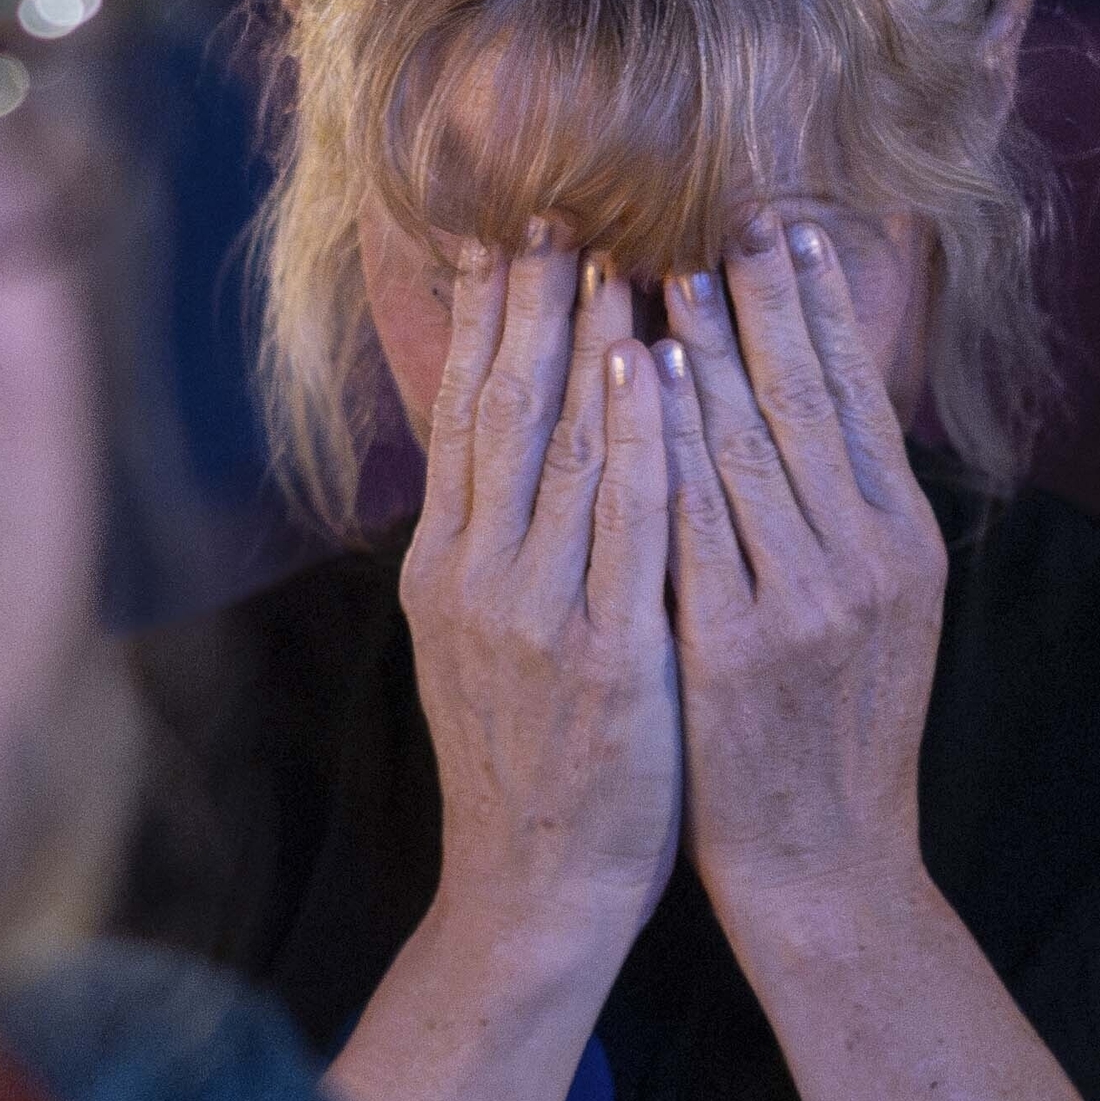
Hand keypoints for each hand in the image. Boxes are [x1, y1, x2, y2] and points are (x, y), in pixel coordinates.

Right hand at [400, 227, 681, 965]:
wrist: (530, 891)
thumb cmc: (532, 764)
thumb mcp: (483, 645)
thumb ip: (495, 549)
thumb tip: (510, 453)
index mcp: (445, 568)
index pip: (466, 415)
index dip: (487, 321)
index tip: (511, 237)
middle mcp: (474, 576)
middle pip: (502, 410)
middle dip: (530, 303)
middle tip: (558, 209)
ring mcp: (533, 614)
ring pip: (560, 448)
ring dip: (586, 342)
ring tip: (613, 254)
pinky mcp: (600, 656)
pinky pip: (625, 524)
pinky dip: (636, 437)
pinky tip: (654, 369)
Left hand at [656, 206, 945, 923]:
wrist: (825, 866)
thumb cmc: (834, 732)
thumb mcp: (879, 612)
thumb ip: (854, 512)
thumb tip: (827, 402)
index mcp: (904, 543)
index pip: (857, 395)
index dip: (820, 307)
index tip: (786, 228)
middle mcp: (865, 560)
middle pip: (805, 398)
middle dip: (763, 299)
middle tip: (724, 212)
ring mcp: (801, 602)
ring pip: (744, 444)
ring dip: (704, 347)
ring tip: (665, 267)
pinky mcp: (732, 646)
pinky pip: (688, 519)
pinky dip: (662, 438)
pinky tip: (635, 375)